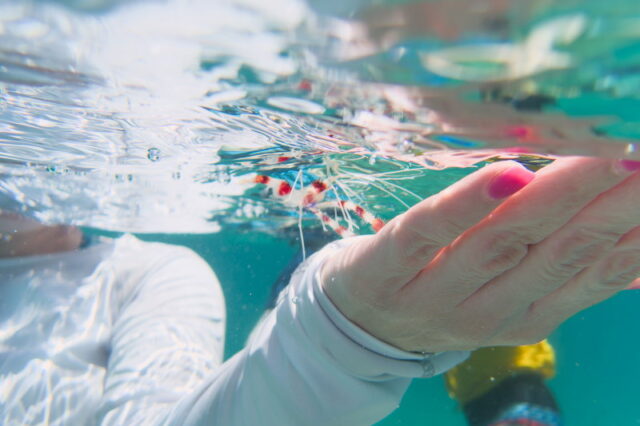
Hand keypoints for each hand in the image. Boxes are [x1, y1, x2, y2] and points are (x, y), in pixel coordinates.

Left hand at [321, 157, 639, 351]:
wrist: (358, 322)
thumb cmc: (443, 288)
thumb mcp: (505, 294)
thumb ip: (560, 272)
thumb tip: (634, 248)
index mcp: (524, 315)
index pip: (589, 272)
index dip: (633, 233)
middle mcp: (485, 310)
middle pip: (554, 253)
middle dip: (608, 206)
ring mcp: (432, 292)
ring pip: (500, 242)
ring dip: (554, 199)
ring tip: (598, 159)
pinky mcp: (383, 268)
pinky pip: (426, 234)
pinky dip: (466, 207)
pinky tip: (505, 176)